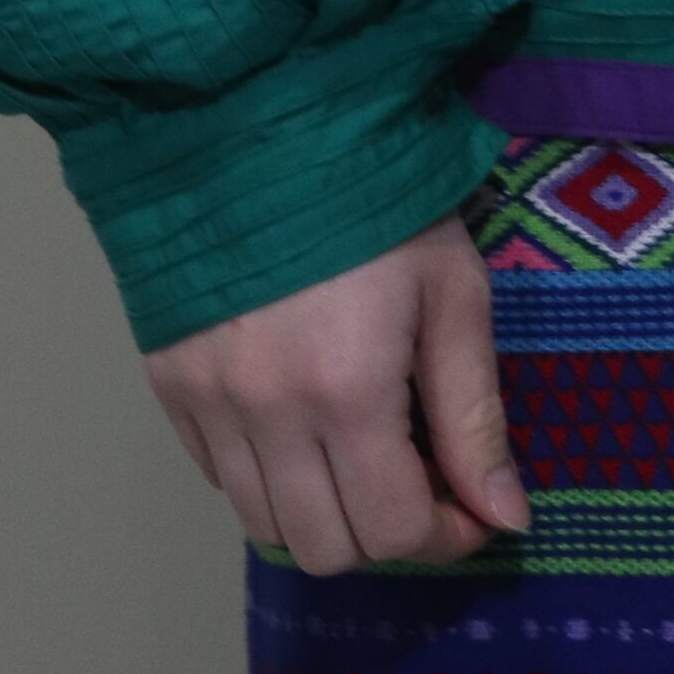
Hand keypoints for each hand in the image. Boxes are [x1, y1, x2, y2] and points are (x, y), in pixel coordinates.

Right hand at [145, 217, 527, 570]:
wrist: (260, 123)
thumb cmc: (377, 201)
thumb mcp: (453, 293)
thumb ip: (475, 415)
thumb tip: (505, 517)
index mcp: (345, 392)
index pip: (392, 531)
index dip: (446, 535)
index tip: (472, 503)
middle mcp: (264, 416)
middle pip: (324, 549)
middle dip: (385, 532)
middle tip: (419, 478)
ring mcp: (205, 405)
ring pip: (263, 524)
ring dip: (324, 512)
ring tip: (361, 451)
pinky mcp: (168, 386)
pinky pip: (219, 476)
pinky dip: (267, 475)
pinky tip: (302, 422)